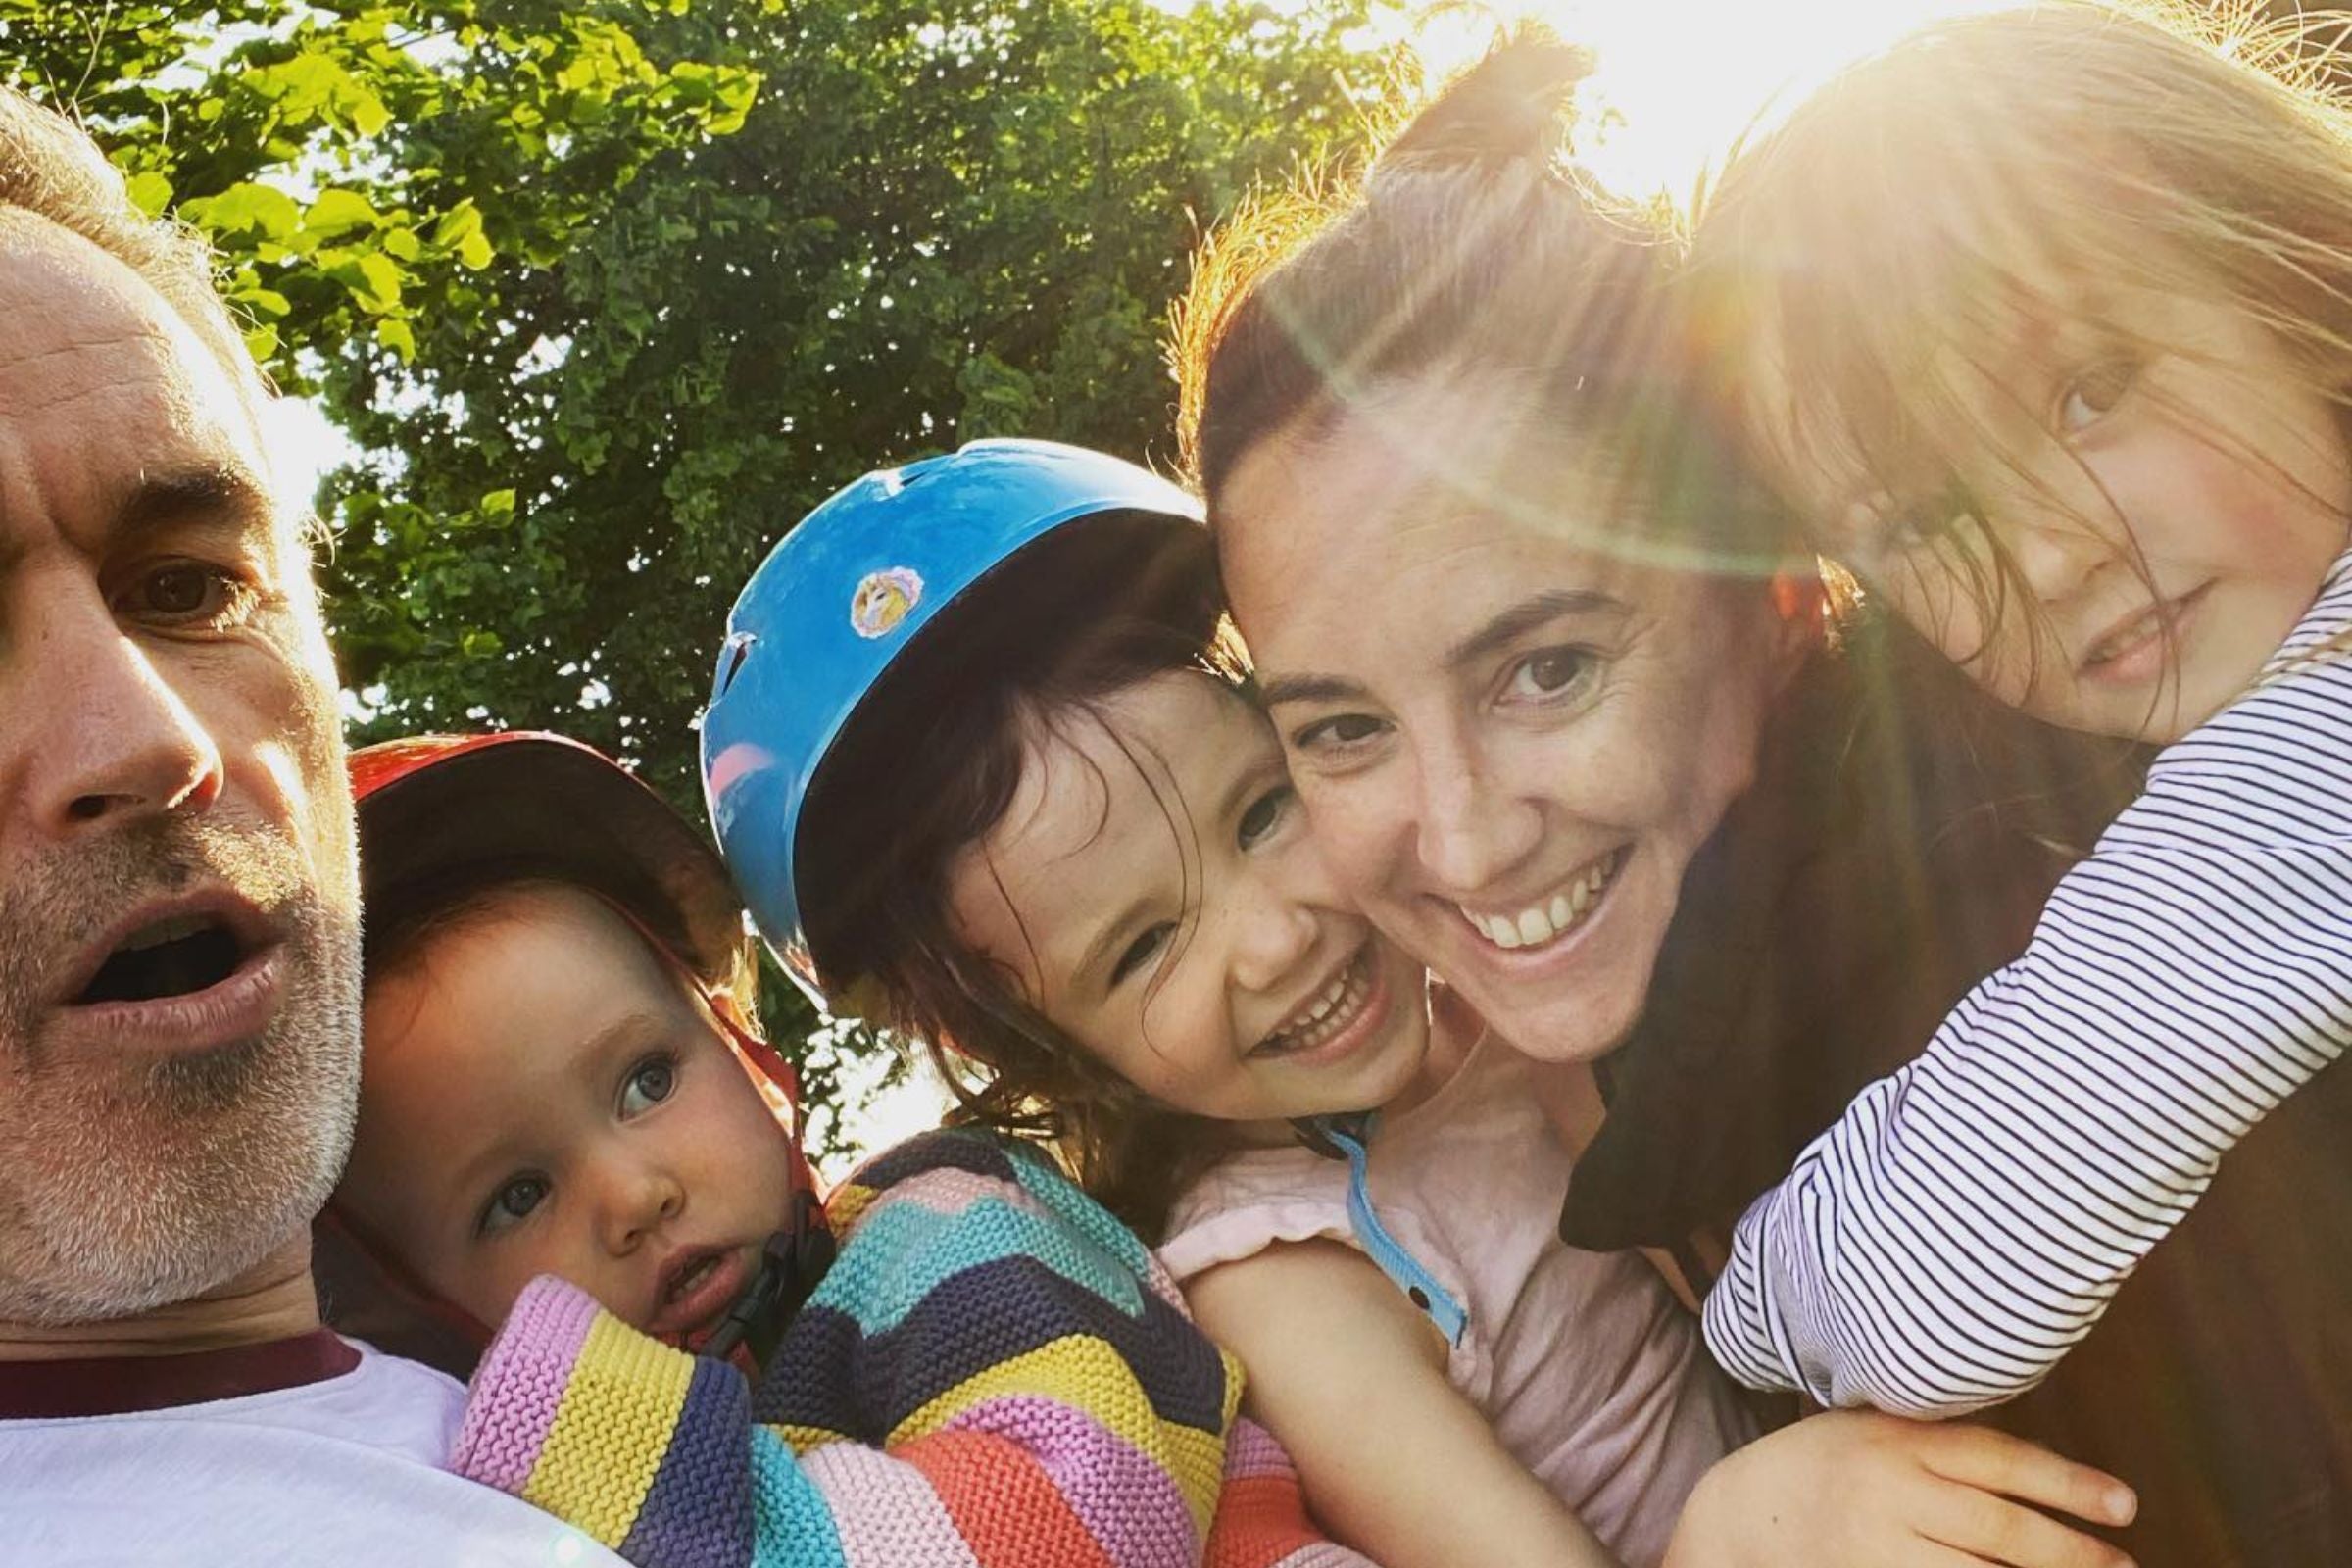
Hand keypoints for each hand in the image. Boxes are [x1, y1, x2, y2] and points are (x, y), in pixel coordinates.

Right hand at [1664, 1410, 2136, 1567]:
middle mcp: (1887, 1494)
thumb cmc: (1826, 1462)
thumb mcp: (1877, 1428)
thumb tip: (2049, 1470)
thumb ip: (1945, 1444)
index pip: (1996, 1459)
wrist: (1741, 1514)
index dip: (2066, 1482)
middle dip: (2071, 1551)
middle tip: (2124, 1565)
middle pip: (1997, 1527)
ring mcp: (1874, 1549)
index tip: (2125, 1505)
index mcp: (1896, 1441)